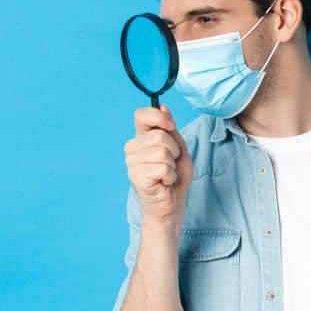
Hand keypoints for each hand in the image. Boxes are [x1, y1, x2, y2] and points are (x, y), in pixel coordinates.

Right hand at [125, 104, 192, 225]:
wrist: (172, 204)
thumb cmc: (175, 177)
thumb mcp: (179, 148)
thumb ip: (171, 129)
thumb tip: (163, 106)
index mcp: (141, 138)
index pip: (142, 115)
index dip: (158, 116)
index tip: (171, 125)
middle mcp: (132, 148)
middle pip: (159, 136)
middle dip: (174, 151)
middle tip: (171, 164)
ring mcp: (132, 163)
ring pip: (162, 152)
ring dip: (172, 165)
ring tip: (167, 174)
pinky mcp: (136, 176)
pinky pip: (163, 168)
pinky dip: (170, 176)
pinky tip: (164, 182)